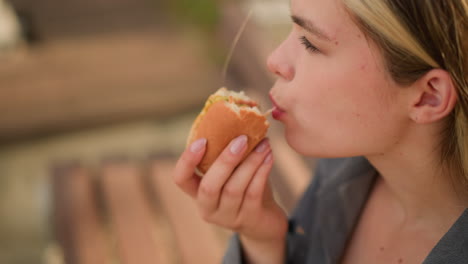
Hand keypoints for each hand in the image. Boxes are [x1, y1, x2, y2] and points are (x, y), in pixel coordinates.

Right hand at [174, 135, 287, 261]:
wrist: (265, 220)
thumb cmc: (245, 187)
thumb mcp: (232, 171)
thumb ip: (228, 151)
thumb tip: (238, 112)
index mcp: (197, 193)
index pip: (180, 179)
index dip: (187, 161)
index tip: (202, 140)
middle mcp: (208, 208)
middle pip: (209, 187)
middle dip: (225, 161)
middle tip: (242, 139)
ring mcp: (228, 217)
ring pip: (234, 189)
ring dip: (250, 163)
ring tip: (264, 144)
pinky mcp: (249, 219)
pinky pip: (253, 193)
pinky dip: (262, 172)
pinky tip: (269, 156)